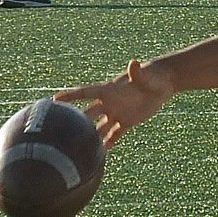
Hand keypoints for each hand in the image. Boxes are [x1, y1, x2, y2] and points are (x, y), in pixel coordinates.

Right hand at [55, 59, 174, 147]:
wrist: (164, 83)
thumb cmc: (155, 76)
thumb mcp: (146, 76)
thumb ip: (138, 73)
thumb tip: (133, 63)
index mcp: (110, 90)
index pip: (85, 92)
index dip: (70, 96)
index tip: (52, 100)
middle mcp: (109, 102)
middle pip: (88, 113)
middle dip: (75, 121)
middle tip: (60, 132)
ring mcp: (117, 112)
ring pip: (99, 126)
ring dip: (91, 136)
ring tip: (78, 149)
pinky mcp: (128, 121)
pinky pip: (115, 134)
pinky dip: (108, 142)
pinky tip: (100, 154)